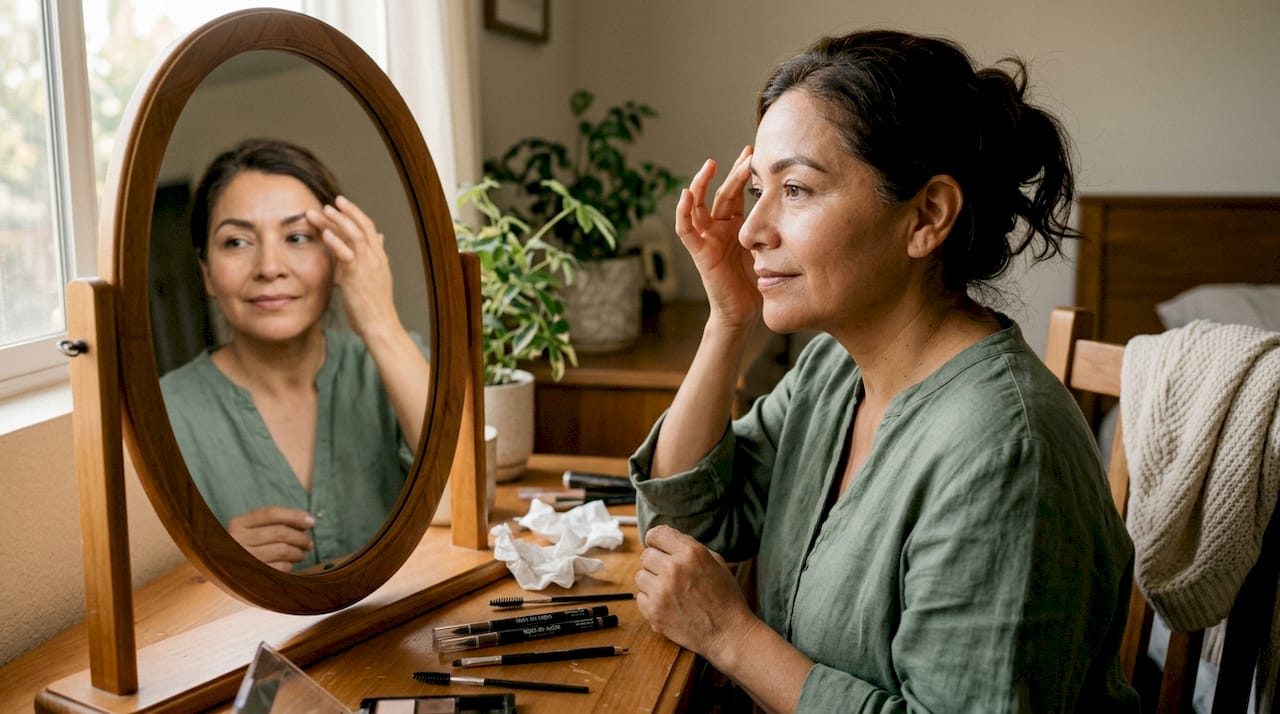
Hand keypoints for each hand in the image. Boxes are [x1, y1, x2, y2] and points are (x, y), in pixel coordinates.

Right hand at [226, 505, 314, 571]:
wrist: (222, 572)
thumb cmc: (246, 546)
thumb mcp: (252, 530)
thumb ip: (276, 522)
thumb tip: (307, 521)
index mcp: (238, 523)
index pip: (271, 513)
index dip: (295, 515)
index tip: (311, 521)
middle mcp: (237, 539)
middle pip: (280, 532)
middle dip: (300, 537)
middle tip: (309, 543)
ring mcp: (243, 559)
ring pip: (282, 550)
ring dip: (298, 552)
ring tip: (301, 554)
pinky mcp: (250, 576)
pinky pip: (279, 568)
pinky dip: (289, 566)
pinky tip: (289, 565)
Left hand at [307, 195, 399, 341]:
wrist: (380, 324)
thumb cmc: (375, 305)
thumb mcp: (377, 277)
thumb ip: (375, 256)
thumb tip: (379, 238)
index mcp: (379, 257)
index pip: (369, 227)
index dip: (355, 213)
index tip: (341, 203)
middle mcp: (375, 257)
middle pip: (362, 226)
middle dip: (346, 211)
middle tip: (331, 201)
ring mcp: (368, 265)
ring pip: (354, 235)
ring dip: (338, 221)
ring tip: (324, 211)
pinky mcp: (357, 276)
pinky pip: (346, 254)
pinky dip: (336, 242)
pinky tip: (325, 233)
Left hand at [635, 524, 756, 661]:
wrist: (728, 633)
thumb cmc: (725, 598)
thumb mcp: (716, 562)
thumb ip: (690, 548)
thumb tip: (667, 541)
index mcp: (691, 553)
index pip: (656, 534)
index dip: (656, 541)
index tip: (659, 548)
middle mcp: (674, 568)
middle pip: (646, 555)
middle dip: (656, 563)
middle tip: (670, 575)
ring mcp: (662, 591)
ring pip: (640, 576)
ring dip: (652, 582)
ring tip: (671, 592)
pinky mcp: (654, 611)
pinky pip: (640, 597)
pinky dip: (651, 601)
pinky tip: (668, 605)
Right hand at [675, 146, 760, 330]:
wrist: (744, 312)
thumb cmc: (756, 284)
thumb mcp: (769, 249)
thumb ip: (773, 230)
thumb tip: (796, 208)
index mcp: (735, 226)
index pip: (736, 194)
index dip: (742, 173)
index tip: (754, 152)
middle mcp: (718, 229)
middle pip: (721, 194)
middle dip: (732, 173)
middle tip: (746, 154)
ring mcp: (707, 239)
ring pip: (698, 205)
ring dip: (702, 184)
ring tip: (709, 165)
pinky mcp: (699, 253)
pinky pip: (685, 230)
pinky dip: (683, 212)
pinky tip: (686, 194)